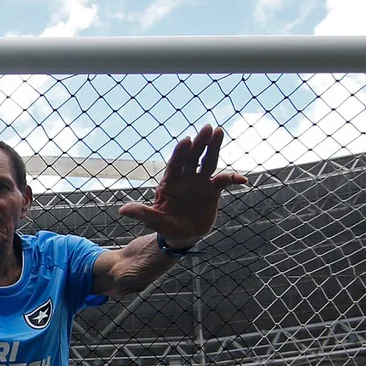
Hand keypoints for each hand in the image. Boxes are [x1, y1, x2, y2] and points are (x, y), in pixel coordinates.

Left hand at [118, 124, 246, 245]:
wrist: (181, 236)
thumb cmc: (165, 226)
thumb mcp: (154, 221)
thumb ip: (142, 214)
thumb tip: (122, 210)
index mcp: (170, 182)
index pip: (176, 164)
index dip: (181, 152)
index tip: (186, 141)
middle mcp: (186, 178)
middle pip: (193, 158)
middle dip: (200, 143)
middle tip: (208, 128)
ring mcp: (200, 182)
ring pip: (208, 162)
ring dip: (214, 148)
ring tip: (220, 133)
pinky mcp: (212, 191)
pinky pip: (224, 181)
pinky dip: (232, 179)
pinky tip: (242, 180)